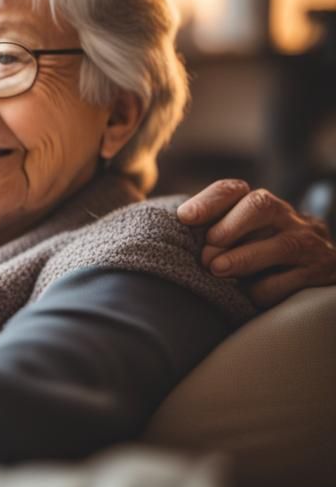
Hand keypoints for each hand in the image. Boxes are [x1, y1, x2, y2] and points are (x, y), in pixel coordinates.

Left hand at [177, 179, 335, 307]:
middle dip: (230, 227)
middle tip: (206, 254)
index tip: (185, 218)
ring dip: (244, 258)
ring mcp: (309, 243)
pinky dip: (264, 289)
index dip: (208, 201)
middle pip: (260, 206)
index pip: (233, 191)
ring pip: (281, 244)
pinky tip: (248, 295)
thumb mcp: (237, 238)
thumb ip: (208, 233)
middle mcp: (288, 217)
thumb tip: (165, 229)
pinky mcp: (321, 272)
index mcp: (261, 205)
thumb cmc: (259, 255)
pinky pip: (292, 280)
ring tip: (217, 270)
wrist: (316, 270)